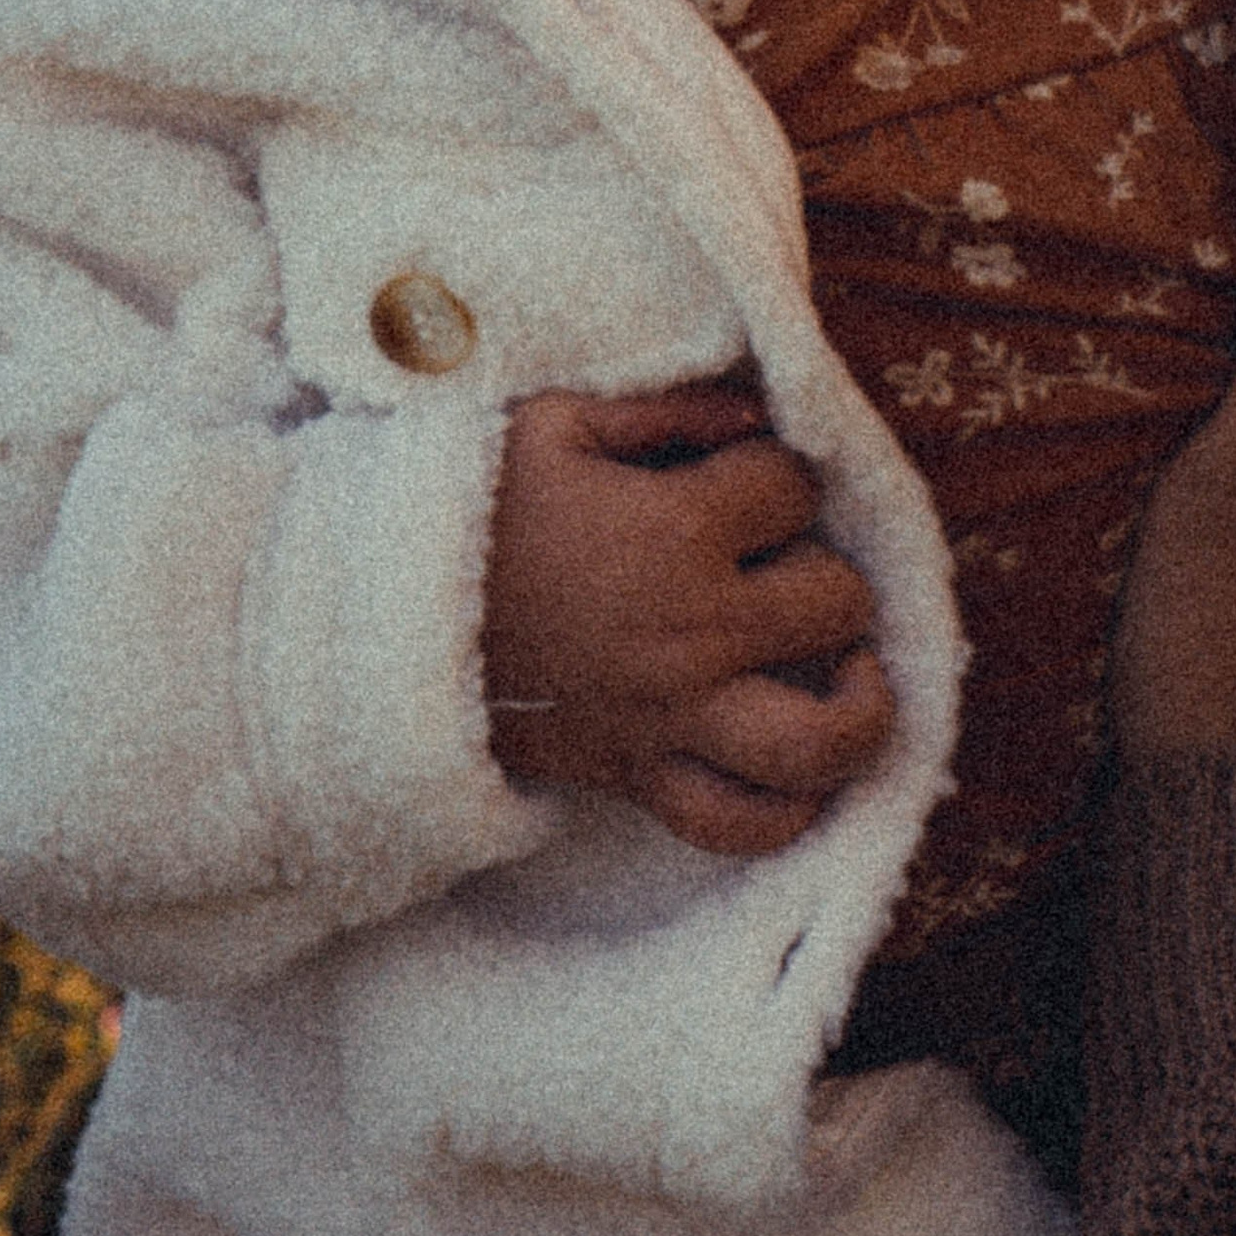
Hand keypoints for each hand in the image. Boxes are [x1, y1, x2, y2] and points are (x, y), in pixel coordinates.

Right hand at [479, 374, 892, 858]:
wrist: (375, 625)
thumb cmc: (464, 507)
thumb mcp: (554, 424)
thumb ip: (668, 408)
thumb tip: (759, 416)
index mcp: (671, 533)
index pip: (794, 487)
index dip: (780, 470)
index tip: (740, 473)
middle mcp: (691, 634)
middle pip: (836, 602)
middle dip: (826, 569)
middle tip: (782, 562)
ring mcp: (672, 718)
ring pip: (820, 742)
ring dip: (860, 705)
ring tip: (850, 668)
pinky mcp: (641, 777)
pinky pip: (744, 827)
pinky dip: (790, 809)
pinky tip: (796, 761)